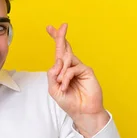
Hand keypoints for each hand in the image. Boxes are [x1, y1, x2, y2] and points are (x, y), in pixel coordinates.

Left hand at [46, 23, 108, 137]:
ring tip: (61, 84)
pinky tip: (66, 85)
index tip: (50, 28)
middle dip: (60, 36)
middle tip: (61, 25)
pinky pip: (72, 69)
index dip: (55, 39)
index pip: (58, 52)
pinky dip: (66, 77)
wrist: (82, 112)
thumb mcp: (54, 89)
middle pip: (64, 48)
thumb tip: (57, 61)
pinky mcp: (87, 71)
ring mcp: (79, 68)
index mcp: (62, 70)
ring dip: (60, 72)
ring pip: (65, 59)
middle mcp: (71, 66)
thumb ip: (52, 75)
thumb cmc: (69, 102)